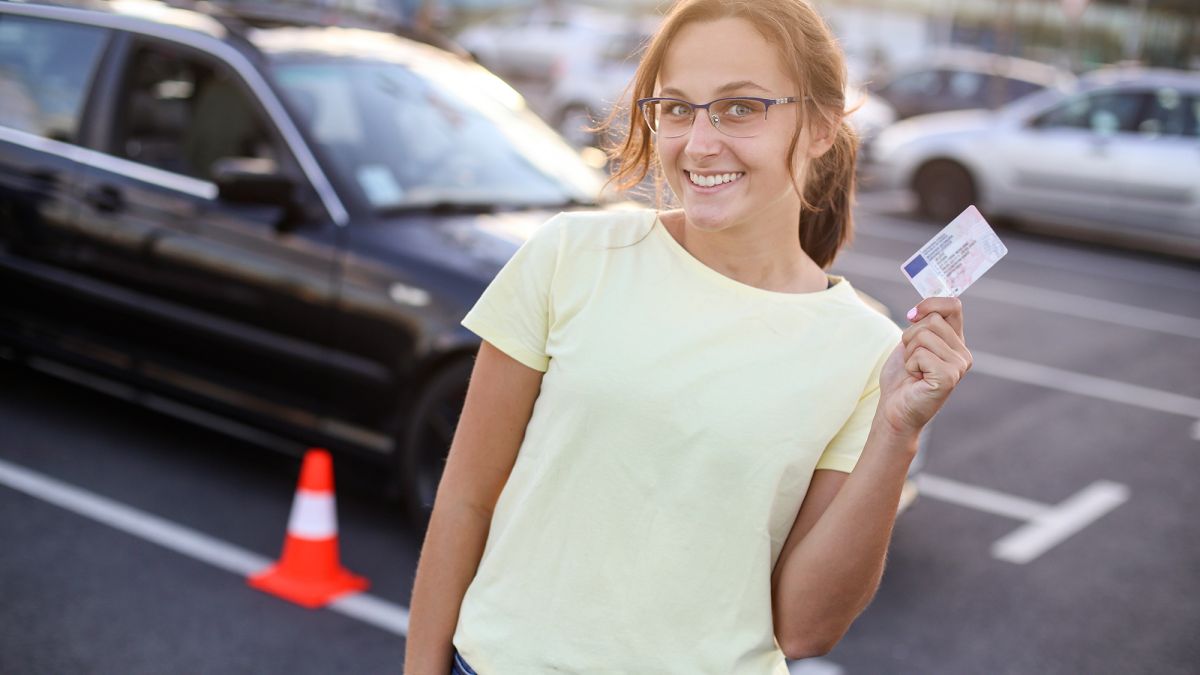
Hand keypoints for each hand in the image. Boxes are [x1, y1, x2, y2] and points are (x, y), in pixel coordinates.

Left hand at [876, 297, 971, 438]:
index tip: (911, 316)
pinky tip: (916, 379)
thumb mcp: (911, 343)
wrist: (895, 410)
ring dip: (909, 352)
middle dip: (910, 336)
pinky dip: (910, 364)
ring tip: (914, 370)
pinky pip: (921, 353)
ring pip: (924, 334)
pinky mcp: (949, 377)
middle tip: (912, 359)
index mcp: (956, 342)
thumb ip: (922, 323)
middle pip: (932, 320)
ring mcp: (959, 366)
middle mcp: (963, 353)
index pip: (953, 305)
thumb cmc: (901, 378)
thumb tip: (921, 307)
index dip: (930, 304)